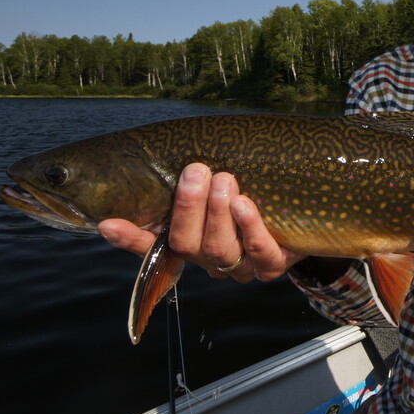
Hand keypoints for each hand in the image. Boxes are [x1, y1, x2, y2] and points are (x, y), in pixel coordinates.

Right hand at [97, 163, 304, 282]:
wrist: (304, 210)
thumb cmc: (252, 186)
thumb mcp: (220, 180)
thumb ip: (195, 173)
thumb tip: (174, 147)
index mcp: (188, 240)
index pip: (150, 244)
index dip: (129, 238)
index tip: (108, 223)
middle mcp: (207, 259)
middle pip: (186, 244)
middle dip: (188, 206)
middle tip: (196, 171)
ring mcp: (238, 266)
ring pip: (218, 249)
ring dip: (218, 212)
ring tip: (225, 179)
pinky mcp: (271, 266)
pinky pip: (260, 254)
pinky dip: (251, 228)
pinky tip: (245, 204)